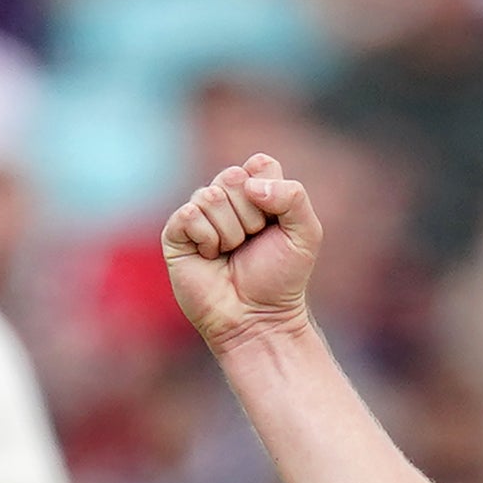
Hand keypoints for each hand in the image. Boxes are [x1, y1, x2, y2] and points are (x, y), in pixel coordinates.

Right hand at [162, 157, 321, 358]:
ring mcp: (198, 214)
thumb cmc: (281, 278)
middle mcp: (224, 198)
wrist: (258, 318)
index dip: (271, 194)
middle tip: (251, 243)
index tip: (274, 225)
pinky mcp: (176, 234)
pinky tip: (211, 258)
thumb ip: (293, 196)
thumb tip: (250, 185)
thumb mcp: (306, 233)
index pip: (259, 164)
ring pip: (211, 195)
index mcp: (254, 191)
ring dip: (230, 232)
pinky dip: (207, 240)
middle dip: (251, 215)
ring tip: (231, 254)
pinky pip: (189, 214)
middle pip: (234, 176)